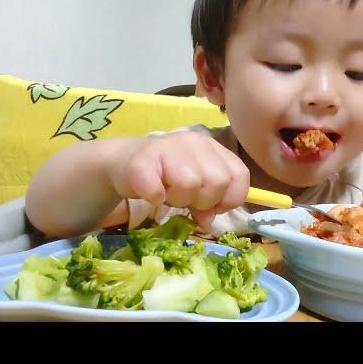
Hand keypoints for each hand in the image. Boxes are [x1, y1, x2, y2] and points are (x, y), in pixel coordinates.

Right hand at [107, 131, 249, 231]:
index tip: (213, 206)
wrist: (123, 162)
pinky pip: (156, 188)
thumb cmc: (166, 177)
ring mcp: (169, 147)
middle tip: (184, 197)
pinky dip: (155, 197)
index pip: (239, 175)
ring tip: (167, 192)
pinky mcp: (142, 159)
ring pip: (190, 184)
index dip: (230, 198)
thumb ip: (210, 201)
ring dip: (178, 199)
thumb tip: (208, 221)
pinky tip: (152, 194)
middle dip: (203, 200)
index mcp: (213, 148)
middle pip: (217, 181)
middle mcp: (195, 143)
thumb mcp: (195, 188)